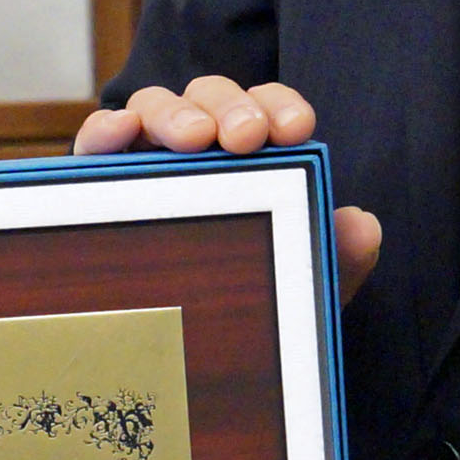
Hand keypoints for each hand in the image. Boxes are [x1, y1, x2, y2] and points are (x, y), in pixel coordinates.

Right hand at [76, 74, 381, 301]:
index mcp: (248, 156)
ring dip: (173, 113)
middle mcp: (196, 146)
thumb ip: (337, 258)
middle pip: (209, 97)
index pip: (265, 109)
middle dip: (230, 107)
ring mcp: (144, 156)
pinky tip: (120, 131)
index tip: (297, 129)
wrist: (182, 361)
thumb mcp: (296, 289)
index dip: (280, 106)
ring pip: (155, 106)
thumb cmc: (242, 307)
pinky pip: (96, 140)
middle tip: (245, 137)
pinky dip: (106, 125)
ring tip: (192, 140)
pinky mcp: (97, 178)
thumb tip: (362, 225)